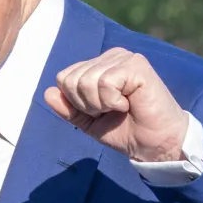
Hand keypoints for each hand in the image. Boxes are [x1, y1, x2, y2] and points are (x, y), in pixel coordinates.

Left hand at [44, 47, 188, 162]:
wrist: (154, 145)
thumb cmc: (125, 130)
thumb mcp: (89, 122)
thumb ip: (68, 108)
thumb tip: (47, 93)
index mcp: (98, 65)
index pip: (64, 77)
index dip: (76, 102)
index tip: (100, 111)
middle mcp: (110, 56)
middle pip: (71, 79)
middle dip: (86, 104)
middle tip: (111, 110)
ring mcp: (124, 58)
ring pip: (86, 81)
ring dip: (100, 104)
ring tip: (121, 107)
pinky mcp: (136, 65)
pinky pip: (104, 82)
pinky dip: (112, 101)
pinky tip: (129, 102)